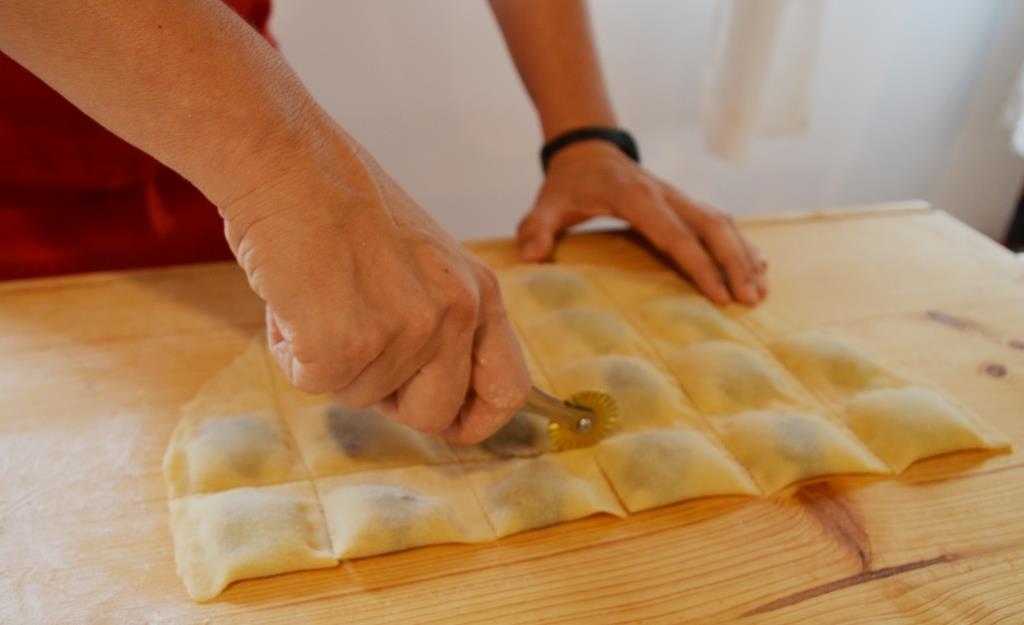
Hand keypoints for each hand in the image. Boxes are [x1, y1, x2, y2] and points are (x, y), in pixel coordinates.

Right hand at [220, 115, 529, 443]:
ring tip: (318, 293)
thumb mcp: (423, 260)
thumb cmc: (341, 201)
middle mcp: (456, 314)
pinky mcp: (350, 344)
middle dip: (387, 398)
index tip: (448, 423)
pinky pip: (315, 382)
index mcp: (480, 292)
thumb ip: (439, 318)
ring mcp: (407, 332)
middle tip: (353, 342)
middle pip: (431, 414)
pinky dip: (292, 351)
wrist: (286, 160)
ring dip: (330, 359)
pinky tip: (293, 297)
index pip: (507, 389)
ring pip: (360, 396)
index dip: (475, 420)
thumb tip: (428, 385)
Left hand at [518, 141, 767, 305]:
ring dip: (744, 255)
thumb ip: (536, 227)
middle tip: (750, 299)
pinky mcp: (685, 203)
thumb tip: (530, 254)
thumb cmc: (568, 183)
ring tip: (760, 291)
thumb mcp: (547, 202)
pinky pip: (720, 222)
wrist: (587, 149)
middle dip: (734, 263)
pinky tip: (759, 267)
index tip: (717, 294)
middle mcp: (666, 194)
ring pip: (722, 223)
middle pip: (710, 227)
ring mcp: (680, 197)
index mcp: (635, 197)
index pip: (673, 233)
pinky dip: (742, 244)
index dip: (697, 264)